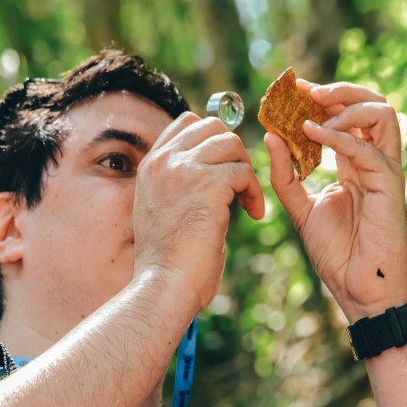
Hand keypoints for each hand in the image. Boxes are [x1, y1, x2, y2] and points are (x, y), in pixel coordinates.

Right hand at [134, 112, 263, 309]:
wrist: (164, 284)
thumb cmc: (166, 260)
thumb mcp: (160, 209)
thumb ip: (176, 183)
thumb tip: (209, 171)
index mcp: (151, 165)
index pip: (186, 123)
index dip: (212, 139)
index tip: (223, 167)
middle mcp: (164, 160)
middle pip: (212, 127)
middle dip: (233, 152)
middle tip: (239, 185)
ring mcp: (185, 168)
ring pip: (232, 144)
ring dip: (246, 172)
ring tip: (247, 202)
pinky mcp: (208, 184)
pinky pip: (244, 172)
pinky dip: (255, 192)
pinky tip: (254, 214)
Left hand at [264, 81, 406, 321]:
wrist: (357, 288)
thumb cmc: (335, 251)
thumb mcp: (300, 208)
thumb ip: (286, 175)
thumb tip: (270, 137)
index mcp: (354, 164)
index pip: (346, 117)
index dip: (323, 98)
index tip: (294, 89)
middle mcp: (373, 161)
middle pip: (371, 105)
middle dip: (338, 90)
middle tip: (306, 90)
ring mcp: (385, 170)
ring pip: (383, 114)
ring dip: (345, 106)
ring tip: (312, 117)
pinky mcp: (390, 184)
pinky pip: (368, 149)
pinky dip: (338, 137)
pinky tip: (311, 134)